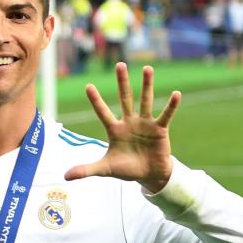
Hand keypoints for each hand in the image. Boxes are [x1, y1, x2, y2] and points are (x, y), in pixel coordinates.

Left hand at [65, 63, 180, 192]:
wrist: (149, 175)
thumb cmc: (126, 169)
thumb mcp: (105, 169)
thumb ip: (86, 170)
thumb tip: (65, 176)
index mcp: (115, 130)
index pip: (103, 112)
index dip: (96, 101)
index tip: (88, 86)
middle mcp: (129, 122)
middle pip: (125, 98)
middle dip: (122, 83)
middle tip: (120, 65)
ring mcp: (145, 123)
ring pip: (145, 100)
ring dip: (147, 85)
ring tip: (147, 69)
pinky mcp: (159, 129)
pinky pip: (165, 115)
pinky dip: (171, 105)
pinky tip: (177, 94)